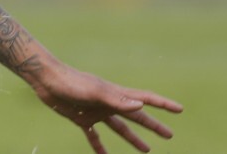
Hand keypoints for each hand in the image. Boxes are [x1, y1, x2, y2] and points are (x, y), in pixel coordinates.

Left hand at [30, 64, 182, 152]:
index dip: (163, 104)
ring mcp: (96, 111)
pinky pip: (94, 136)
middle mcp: (109, 103)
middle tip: (169, 135)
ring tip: (147, 150)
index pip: (145, 99)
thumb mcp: (95, 92)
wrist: (45, 80)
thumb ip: (117, 100)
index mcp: (116, 94)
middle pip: (136, 116)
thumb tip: (141, 105)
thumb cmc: (71, 82)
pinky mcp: (81, 118)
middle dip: (153, 125)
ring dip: (133, 138)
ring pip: (119, 128)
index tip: (180, 109)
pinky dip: (99, 147)